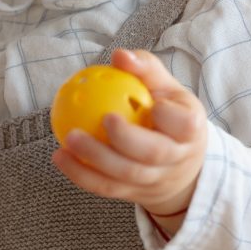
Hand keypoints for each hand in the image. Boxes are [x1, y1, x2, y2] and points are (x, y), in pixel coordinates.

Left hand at [53, 47, 206, 230]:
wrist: (177, 160)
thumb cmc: (167, 111)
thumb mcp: (166, 88)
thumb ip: (145, 69)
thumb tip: (120, 55)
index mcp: (190, 130)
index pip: (185, 124)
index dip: (169, 116)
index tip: (151, 102)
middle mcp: (177, 158)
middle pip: (153, 153)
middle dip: (127, 139)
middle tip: (103, 118)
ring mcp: (155, 180)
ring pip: (126, 174)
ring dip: (95, 158)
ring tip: (70, 138)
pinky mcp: (134, 193)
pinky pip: (106, 187)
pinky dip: (81, 174)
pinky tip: (60, 156)